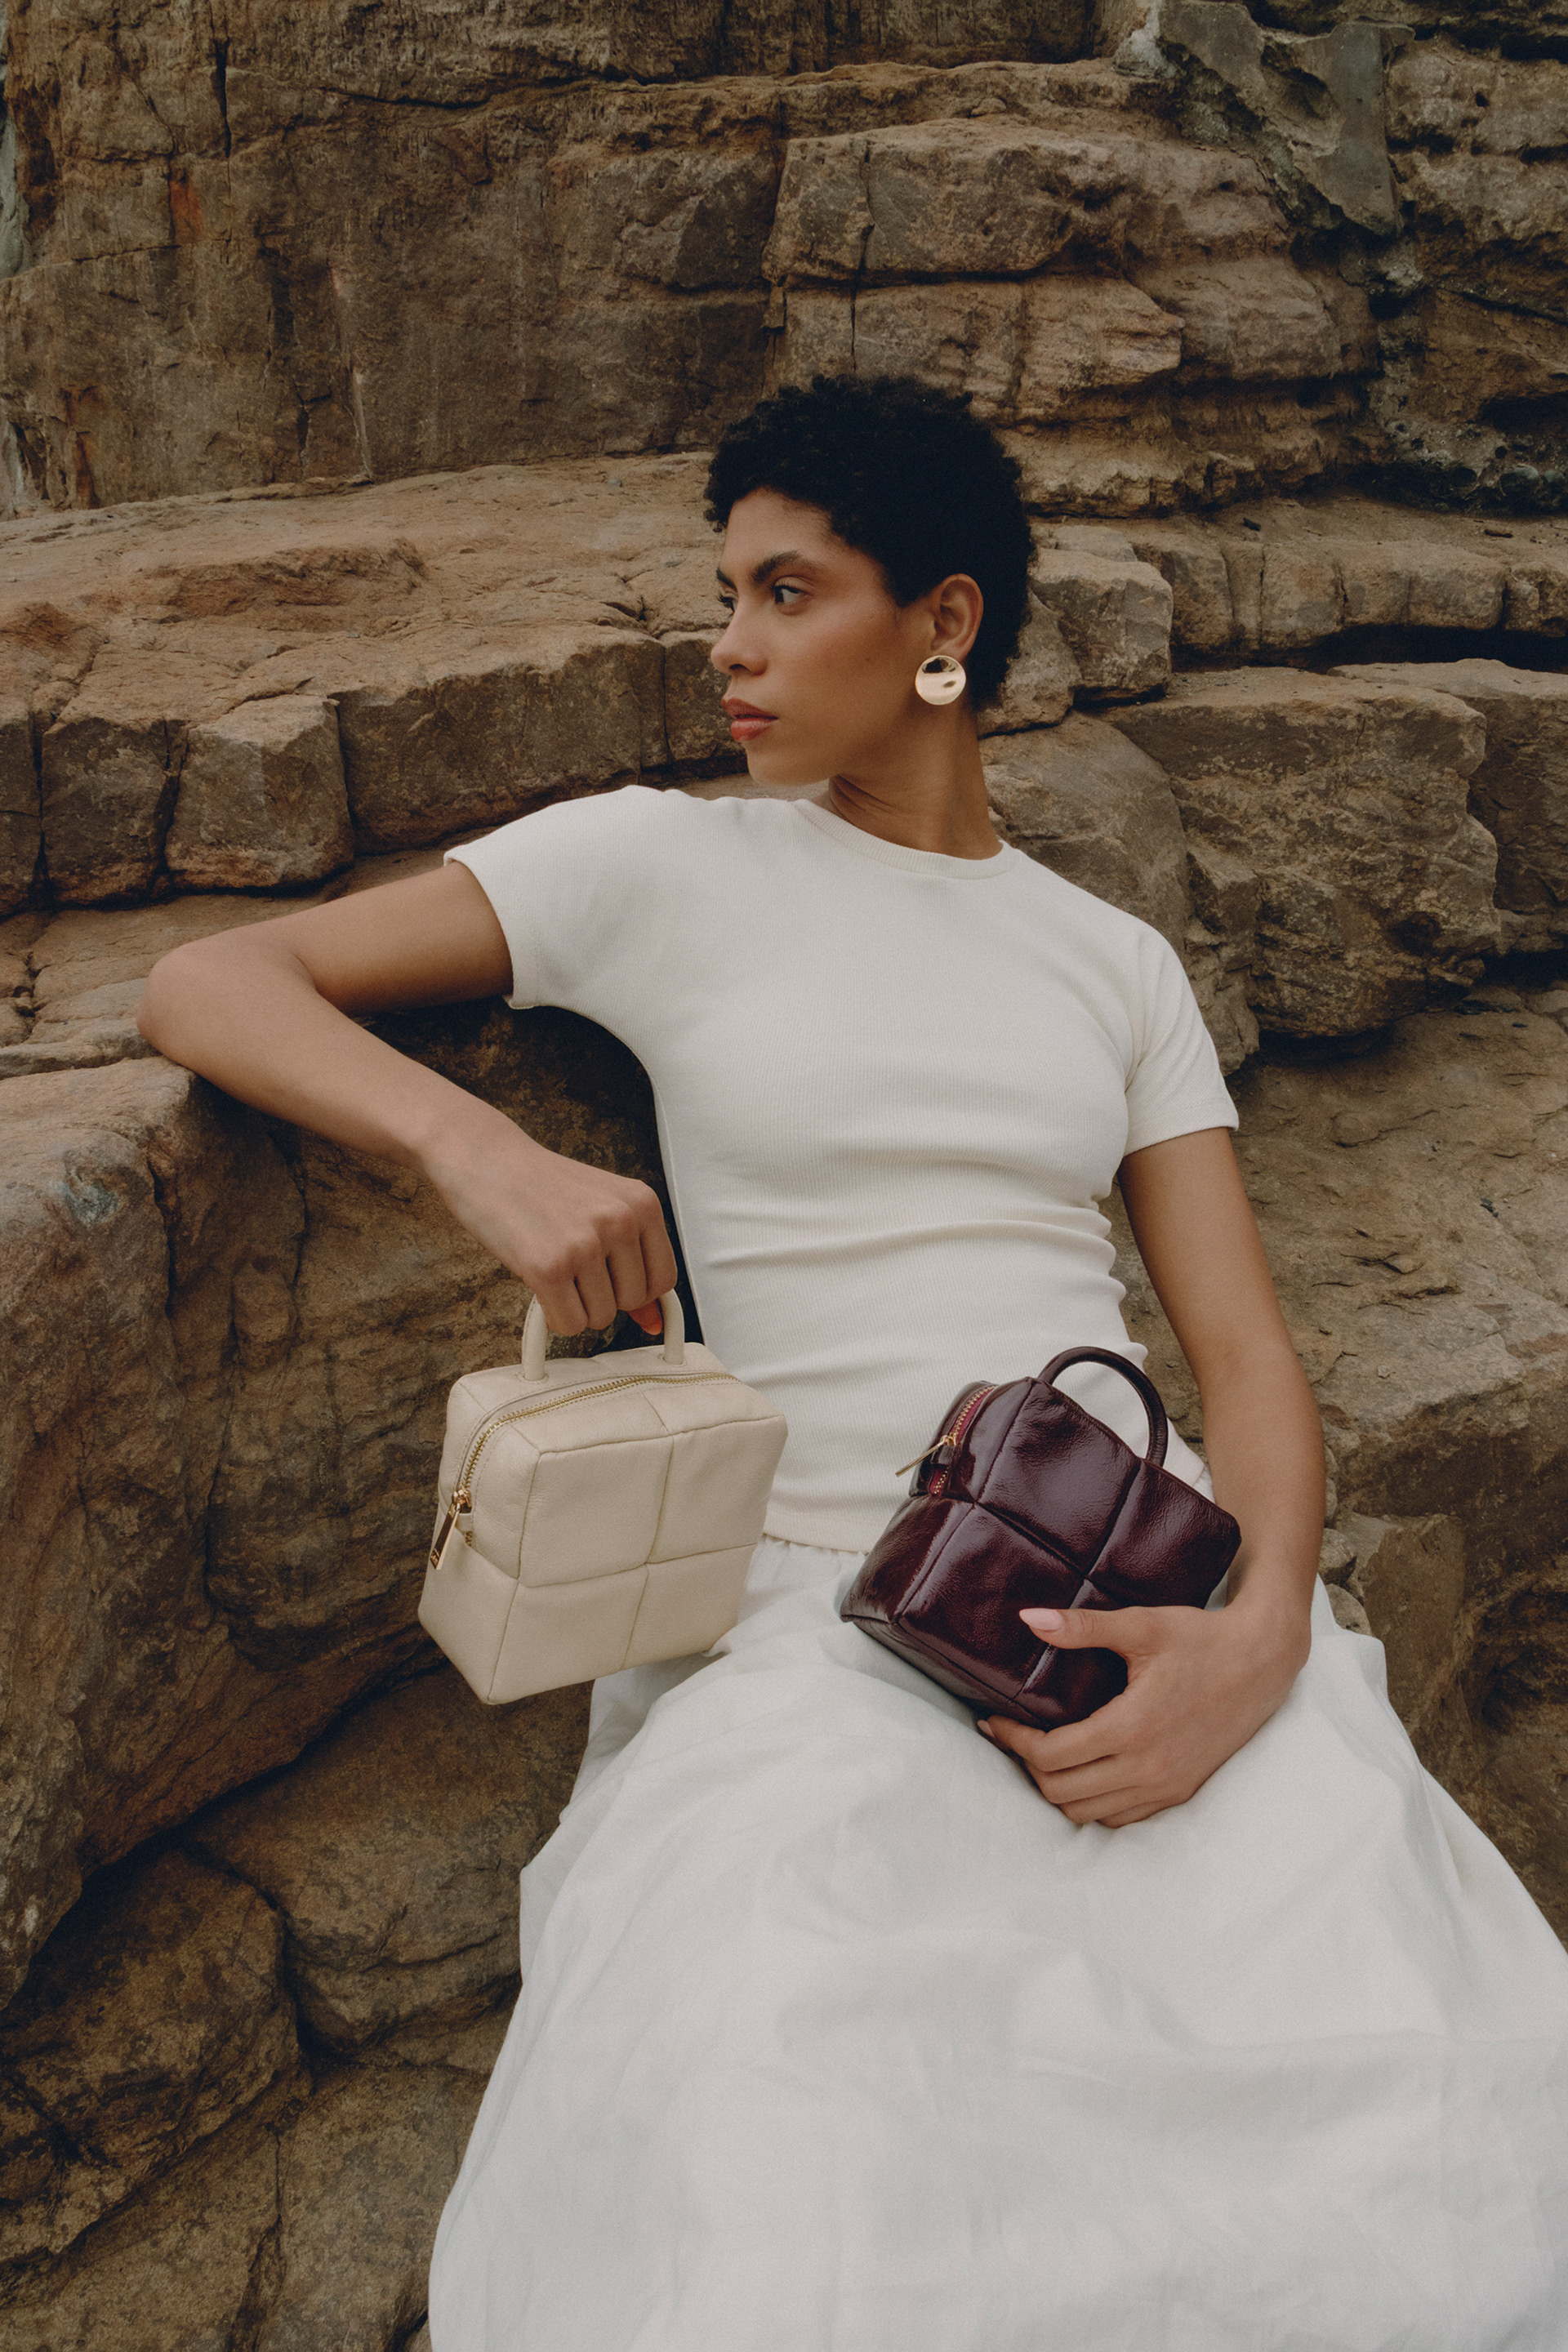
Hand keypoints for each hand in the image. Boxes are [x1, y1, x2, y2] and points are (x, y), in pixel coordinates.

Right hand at [423, 1102, 677, 1336]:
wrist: (485, 1158)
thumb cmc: (541, 1185)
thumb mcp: (600, 1210)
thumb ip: (632, 1263)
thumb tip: (655, 1321)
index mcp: (643, 1204)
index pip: (663, 1280)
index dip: (633, 1288)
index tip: (608, 1277)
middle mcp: (621, 1221)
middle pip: (631, 1302)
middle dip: (601, 1295)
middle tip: (571, 1263)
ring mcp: (586, 1243)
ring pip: (599, 1317)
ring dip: (574, 1305)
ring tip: (553, 1264)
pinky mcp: (549, 1266)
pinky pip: (568, 1324)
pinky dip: (553, 1316)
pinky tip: (539, 1283)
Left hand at [979, 1595, 1310, 1826]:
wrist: (1261, 1662)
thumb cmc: (1201, 1638)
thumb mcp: (1141, 1625)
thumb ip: (1082, 1626)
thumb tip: (1028, 1618)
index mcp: (1132, 1728)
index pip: (1050, 1756)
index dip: (1013, 1741)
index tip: (995, 1720)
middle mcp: (1148, 1767)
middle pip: (1061, 1793)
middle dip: (1027, 1767)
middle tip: (1013, 1736)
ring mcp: (1166, 1785)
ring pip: (1089, 1813)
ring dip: (1057, 1790)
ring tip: (1041, 1754)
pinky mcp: (1180, 1791)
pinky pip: (1121, 1817)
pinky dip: (1092, 1802)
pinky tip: (1082, 1772)